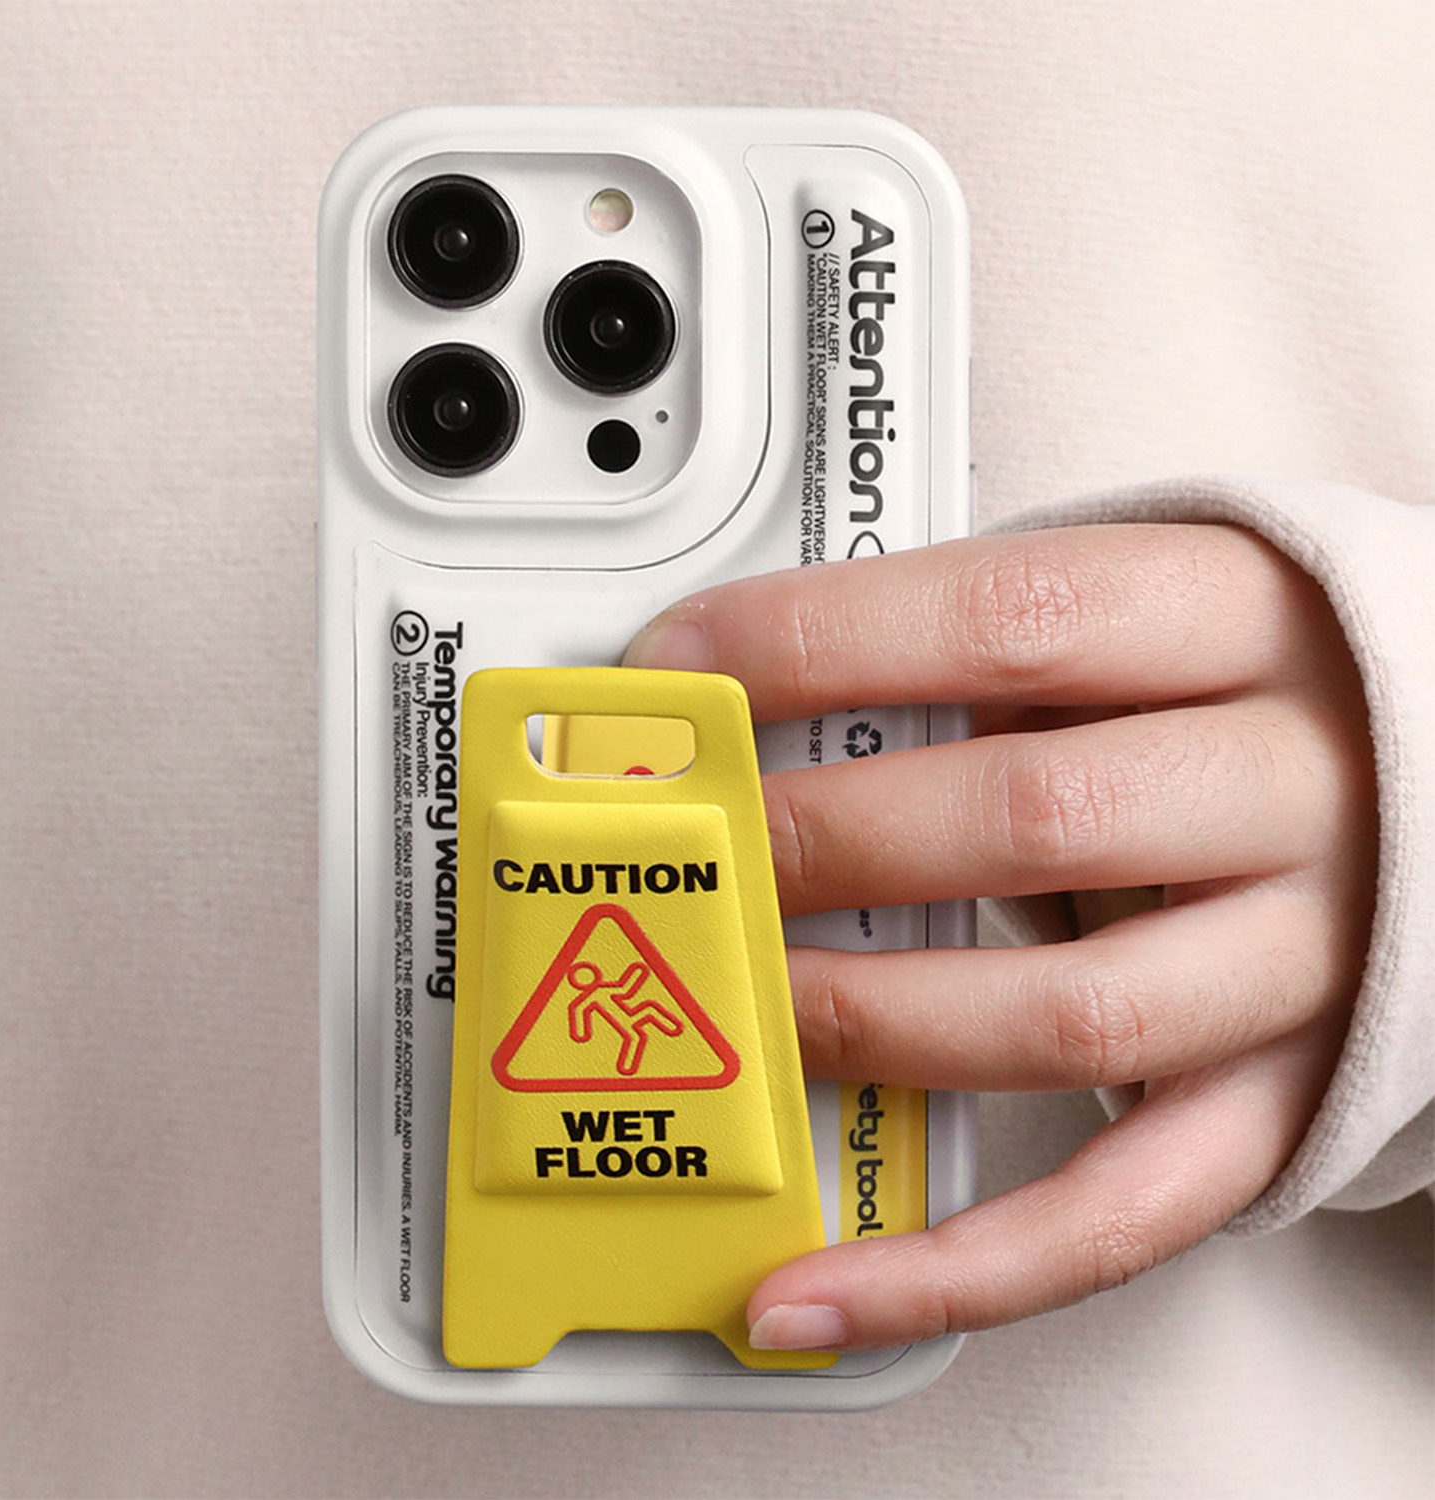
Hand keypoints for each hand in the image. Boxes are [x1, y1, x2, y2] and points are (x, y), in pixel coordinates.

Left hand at [623, 523, 1377, 1350]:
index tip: (676, 670)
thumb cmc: (1248, 683)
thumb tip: (746, 694)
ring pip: (1066, 1020)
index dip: (813, 644)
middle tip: (697, 852)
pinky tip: (816, 1286)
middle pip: (1030, 819)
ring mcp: (1302, 963)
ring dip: (863, 1023)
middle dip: (821, 839)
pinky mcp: (1283, 1102)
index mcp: (1239, 623)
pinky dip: (957, 1267)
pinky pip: (1123, 1213)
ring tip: (735, 1014)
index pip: (1004, 618)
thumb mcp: (1145, 610)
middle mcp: (1292, 791)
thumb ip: (981, 644)